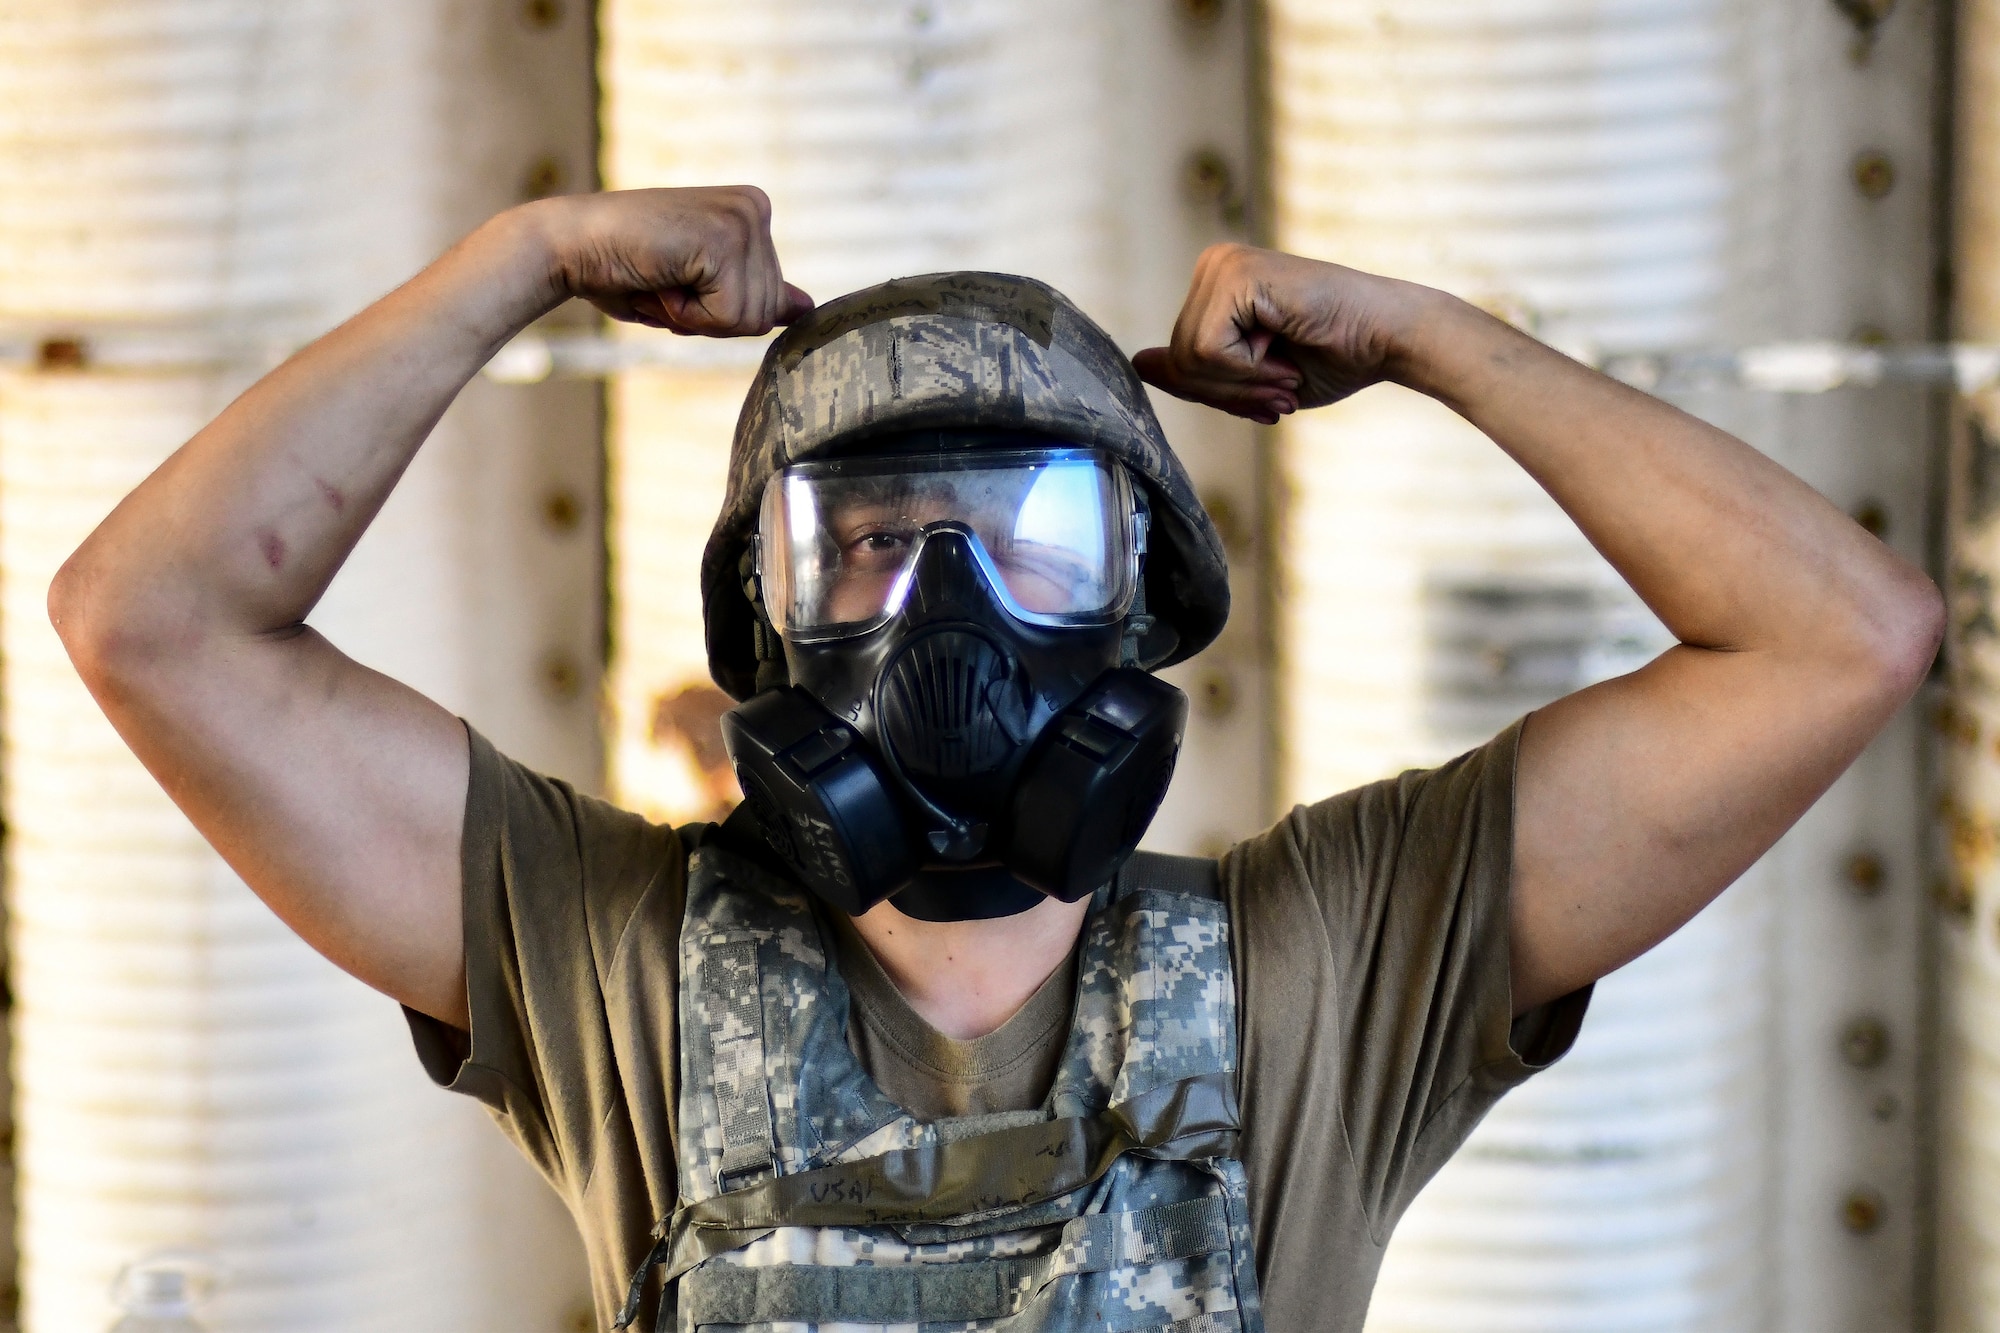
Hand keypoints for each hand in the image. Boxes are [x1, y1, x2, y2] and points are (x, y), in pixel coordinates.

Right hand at [528, 185, 813, 335]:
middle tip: (665, 279)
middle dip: (710, 317)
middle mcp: (756, 208)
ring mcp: (743, 220)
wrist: (568, 246)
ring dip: (697, 317)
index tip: (677, 279)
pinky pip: (729, 317)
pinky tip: (661, 278)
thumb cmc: (624, 268)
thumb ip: (753, 294)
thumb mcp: (700, 288)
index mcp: (753, 213)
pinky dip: (689, 315)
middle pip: (766, 313)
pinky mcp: (725, 239)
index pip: (769, 303)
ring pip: (751, 319)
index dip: (717, 313)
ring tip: (662, 277)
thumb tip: (808, 308)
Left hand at [1133, 243, 1436, 423]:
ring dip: (1244, 382)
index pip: (1179, 363)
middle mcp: (1213, 265)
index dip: (1223, 393)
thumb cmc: (1333, 358)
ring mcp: (1223, 264)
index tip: (1273, 388)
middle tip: (1283, 382)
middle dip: (1231, 391)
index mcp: (1214, 286)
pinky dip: (1249, 368)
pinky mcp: (1237, 274)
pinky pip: (1209, 350)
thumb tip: (1136, 364)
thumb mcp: (1250, 380)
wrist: (1388, 340)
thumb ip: (1194, 372)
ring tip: (1287, 366)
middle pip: (1179, 361)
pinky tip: (1285, 346)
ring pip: (1191, 358)